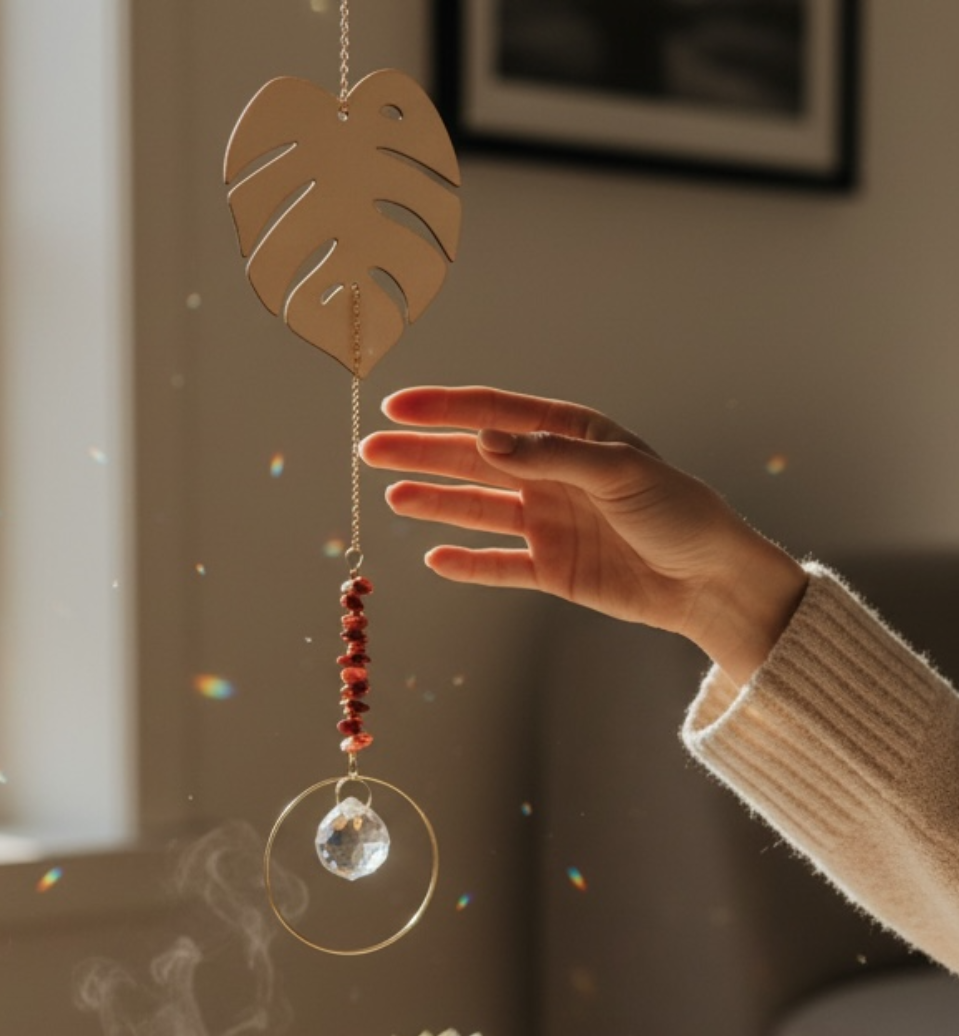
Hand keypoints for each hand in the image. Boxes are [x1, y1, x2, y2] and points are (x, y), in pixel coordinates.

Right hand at [361, 385, 806, 684]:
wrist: (711, 582)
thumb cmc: (678, 512)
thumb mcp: (619, 472)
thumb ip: (549, 456)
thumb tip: (482, 439)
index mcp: (571, 437)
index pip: (496, 415)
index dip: (444, 409)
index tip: (396, 407)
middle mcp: (553, 475)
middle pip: (474, 459)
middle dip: (423, 454)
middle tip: (371, 451)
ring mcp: (550, 522)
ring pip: (478, 509)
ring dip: (436, 501)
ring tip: (392, 496)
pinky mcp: (553, 569)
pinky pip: (499, 565)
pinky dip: (468, 562)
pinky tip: (434, 556)